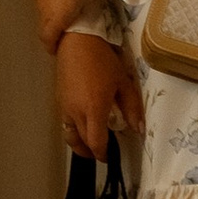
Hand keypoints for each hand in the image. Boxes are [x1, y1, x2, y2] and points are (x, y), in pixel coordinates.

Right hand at [54, 29, 142, 155]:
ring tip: (89, 146)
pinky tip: (83, 125)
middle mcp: (76, 112)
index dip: (102, 153)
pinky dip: (73, 131)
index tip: (108, 157)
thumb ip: (131, 108)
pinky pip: (65, 123)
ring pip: (69, 135)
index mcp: (93, 109)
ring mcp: (64, 107)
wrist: (77, 41)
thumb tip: (138, 129)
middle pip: (81, 142)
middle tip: (102, 152)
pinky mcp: (59, 100)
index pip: (96, 142)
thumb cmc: (102, 60)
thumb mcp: (123, 82)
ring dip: (79, 145)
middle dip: (91, 151)